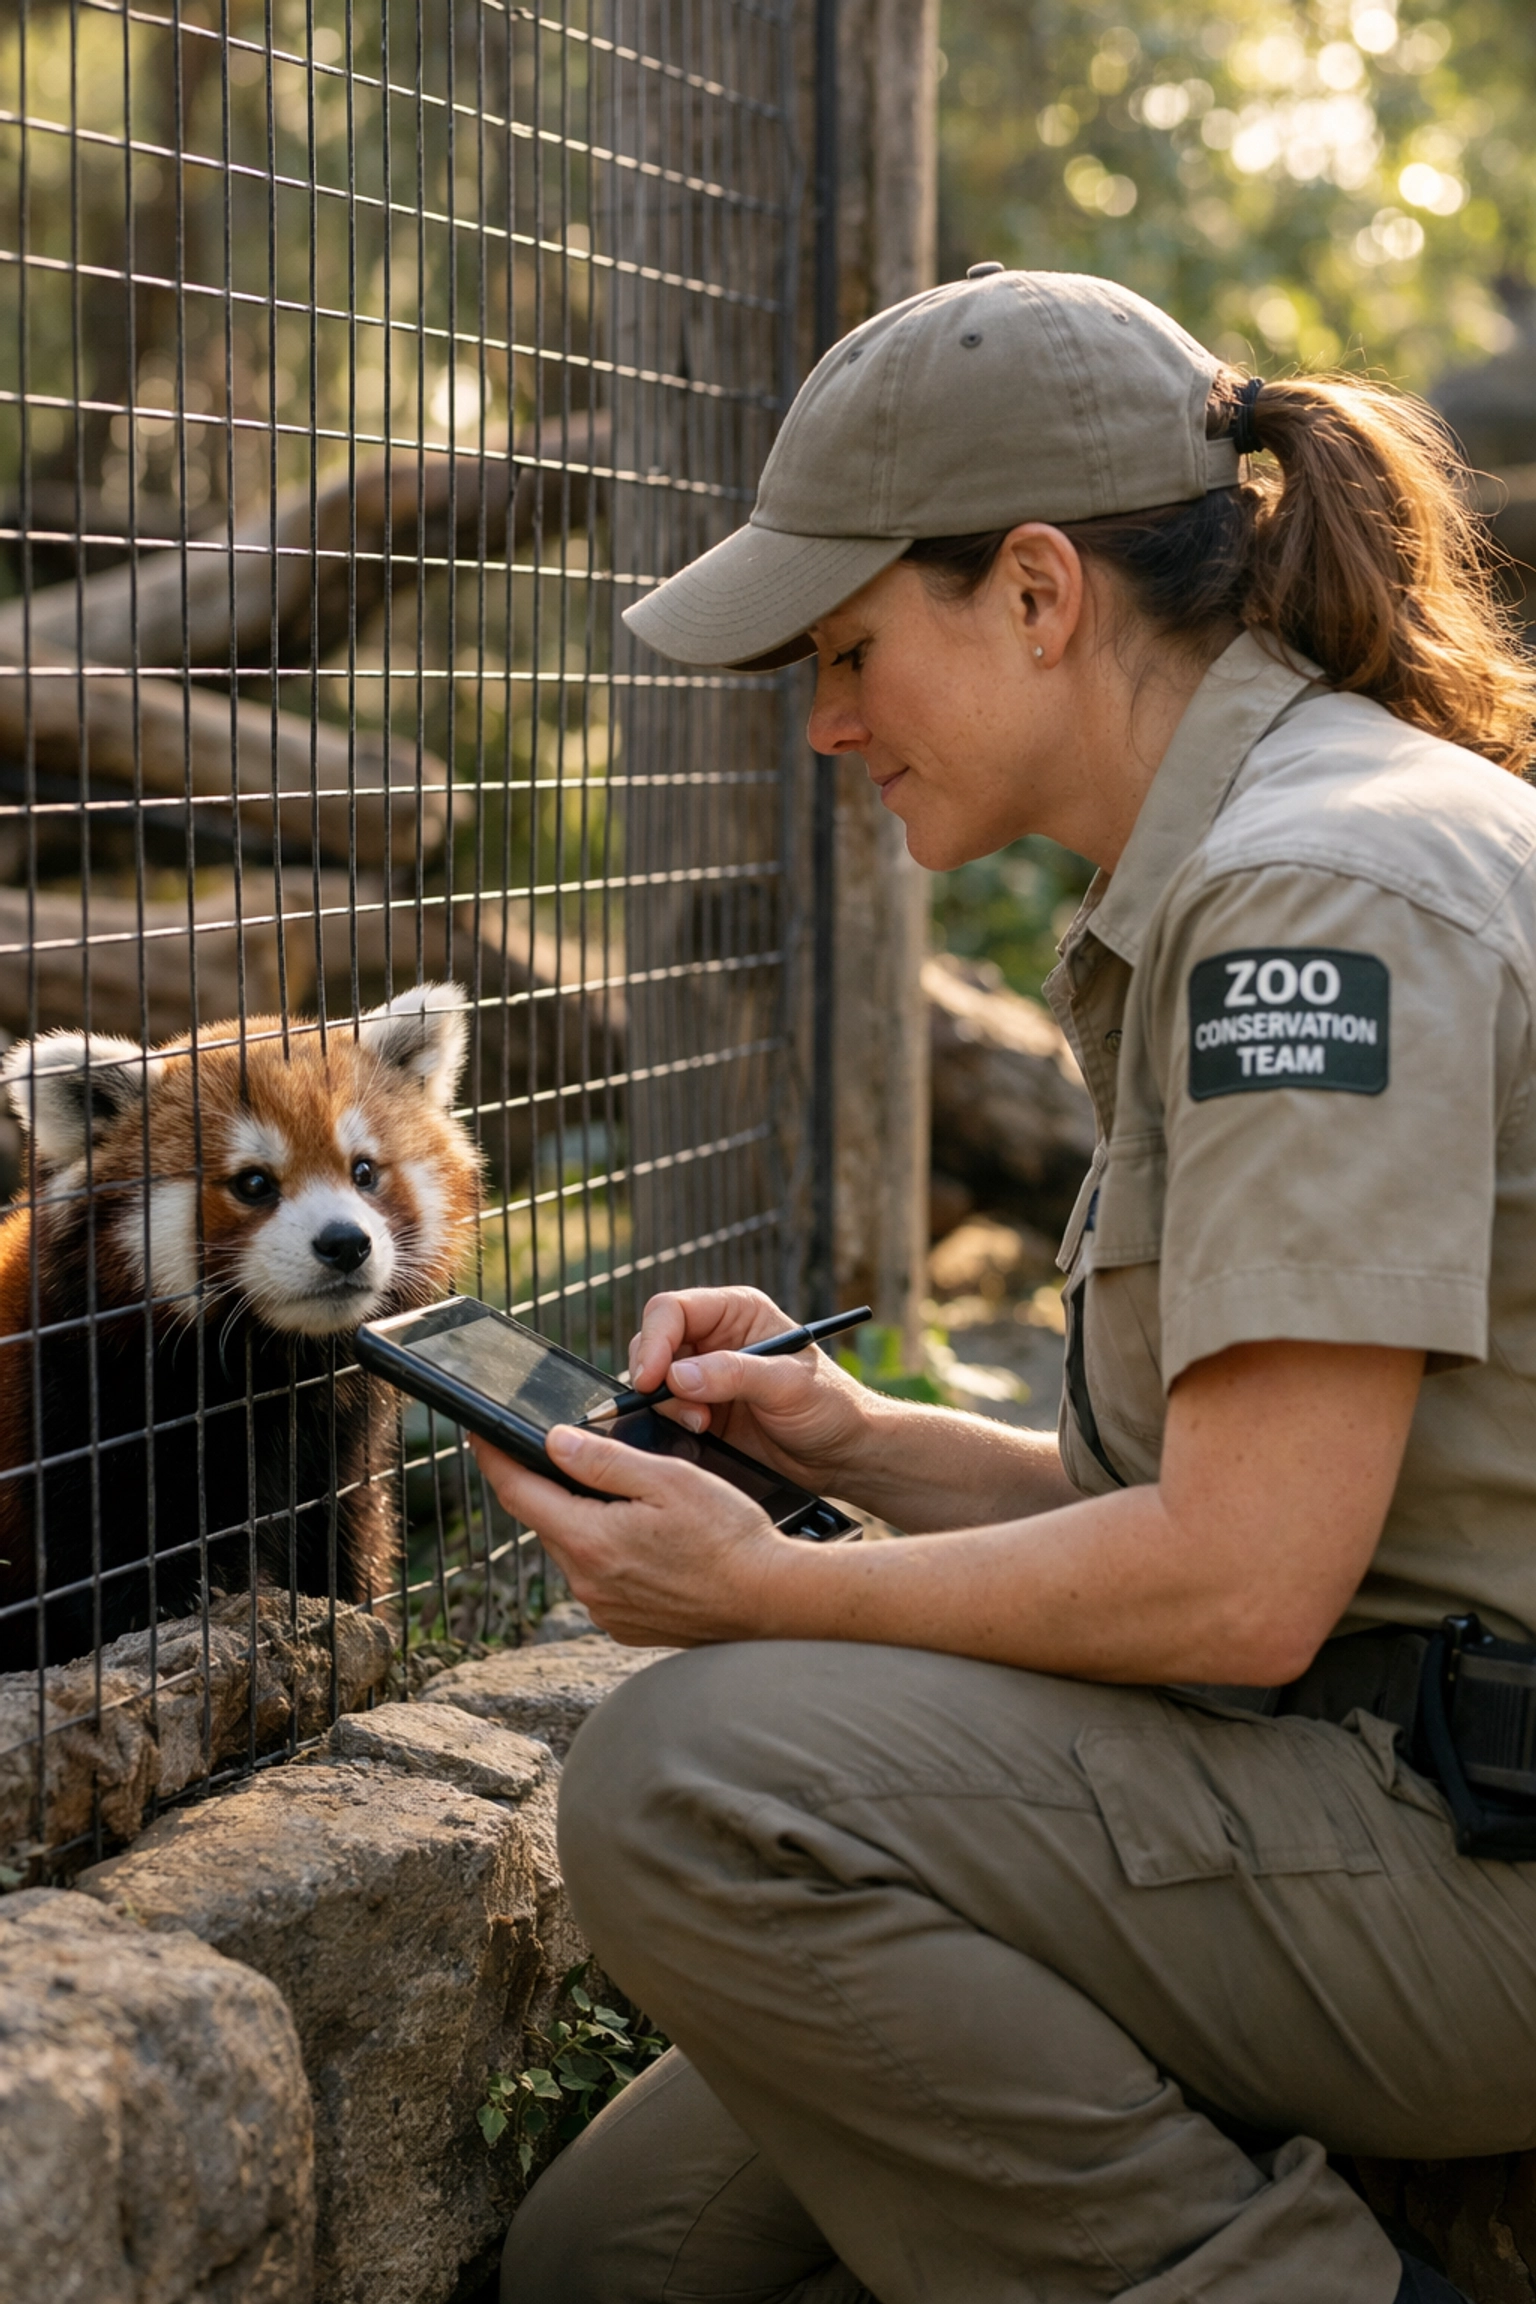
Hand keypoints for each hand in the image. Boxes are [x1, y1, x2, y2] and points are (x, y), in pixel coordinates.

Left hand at [469, 1423, 796, 1647]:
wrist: (771, 1601)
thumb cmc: (729, 1536)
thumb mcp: (669, 1480)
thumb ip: (606, 1461)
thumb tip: (552, 1442)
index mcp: (590, 1539)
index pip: (517, 1491)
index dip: (493, 1457)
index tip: (479, 1432)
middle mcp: (586, 1582)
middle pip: (545, 1519)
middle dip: (548, 1485)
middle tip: (566, 1451)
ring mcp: (603, 1608)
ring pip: (573, 1549)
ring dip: (583, 1520)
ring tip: (625, 1497)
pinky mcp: (624, 1625)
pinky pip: (598, 1578)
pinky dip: (607, 1552)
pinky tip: (645, 1540)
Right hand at [624, 1286, 882, 1492]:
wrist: (842, 1455)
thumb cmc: (830, 1406)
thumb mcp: (788, 1385)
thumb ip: (734, 1374)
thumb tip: (678, 1376)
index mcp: (737, 1312)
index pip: (672, 1310)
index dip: (654, 1341)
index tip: (651, 1378)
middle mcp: (714, 1337)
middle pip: (653, 1342)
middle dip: (657, 1378)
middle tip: (687, 1411)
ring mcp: (704, 1374)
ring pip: (653, 1379)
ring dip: (667, 1404)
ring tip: (703, 1425)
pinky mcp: (700, 1409)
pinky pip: (664, 1410)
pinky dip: (670, 1422)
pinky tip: (701, 1434)